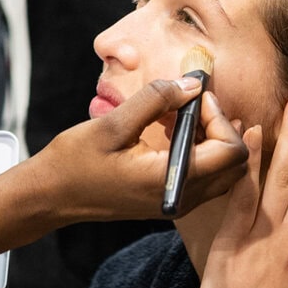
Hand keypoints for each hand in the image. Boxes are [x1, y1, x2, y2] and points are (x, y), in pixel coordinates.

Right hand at [40, 76, 246, 223]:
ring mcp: (177, 203)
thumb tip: (193, 84)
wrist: (51, 195)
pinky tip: (169, 130)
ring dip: (211, 137)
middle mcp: (182, 198)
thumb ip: (156, 101)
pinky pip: (204, 176)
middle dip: (222, 127)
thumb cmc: (75, 162)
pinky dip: (198, 150)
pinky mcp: (169, 200)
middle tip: (191, 104)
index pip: (230, 152)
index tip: (193, 97)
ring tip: (177, 115)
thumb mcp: (112, 124)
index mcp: (171, 181)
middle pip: (236, 164)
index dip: (219, 117)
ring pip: (223, 171)